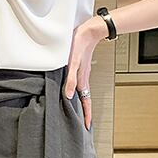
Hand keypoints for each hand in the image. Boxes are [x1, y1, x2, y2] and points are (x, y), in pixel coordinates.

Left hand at [63, 16, 103, 130]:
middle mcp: (83, 79)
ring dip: (82, 104)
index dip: (86, 115)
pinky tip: (73, 91)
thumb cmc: (80, 45)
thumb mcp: (72, 63)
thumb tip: (67, 95)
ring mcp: (83, 74)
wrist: (89, 31)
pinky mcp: (80, 68)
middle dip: (85, 112)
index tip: (87, 126)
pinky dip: (78, 92)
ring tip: (79, 112)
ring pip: (83, 93)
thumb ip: (70, 79)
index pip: (86, 102)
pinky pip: (80, 85)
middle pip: (85, 100)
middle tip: (84, 123)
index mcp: (83, 80)